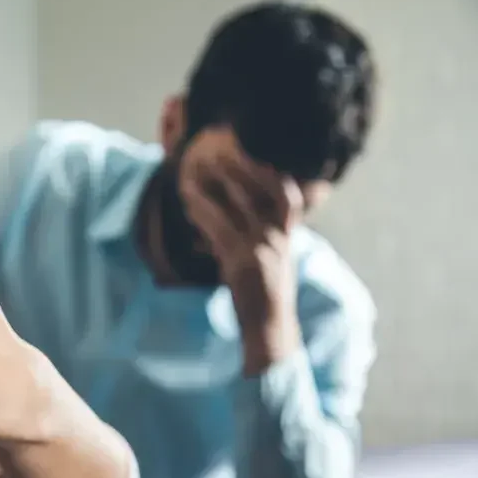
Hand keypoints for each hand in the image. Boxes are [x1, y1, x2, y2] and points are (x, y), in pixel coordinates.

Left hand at [183, 166, 304, 375]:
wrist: (269, 329)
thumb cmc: (265, 295)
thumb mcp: (270, 262)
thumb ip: (260, 239)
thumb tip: (232, 223)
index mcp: (287, 237)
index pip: (288, 197)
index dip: (275, 173)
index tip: (259, 154)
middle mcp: (279, 238)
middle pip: (264, 191)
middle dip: (243, 167)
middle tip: (222, 149)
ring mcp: (262, 249)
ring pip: (240, 204)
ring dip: (220, 182)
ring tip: (201, 165)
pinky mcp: (242, 262)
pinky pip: (219, 228)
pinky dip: (203, 211)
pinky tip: (189, 200)